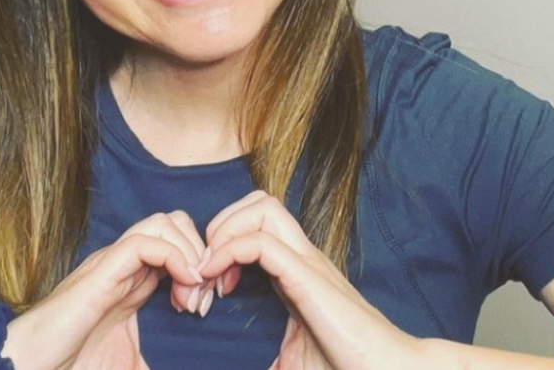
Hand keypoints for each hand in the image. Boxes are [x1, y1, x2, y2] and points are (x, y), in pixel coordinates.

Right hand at [5, 211, 206, 369]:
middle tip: (202, 295)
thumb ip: (155, 364)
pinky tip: (184, 284)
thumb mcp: (129, 364)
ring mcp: (111, 263)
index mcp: (132, 280)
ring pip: (163, 223)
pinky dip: (175, 255)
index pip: (177, 245)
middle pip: (173, 224)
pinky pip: (145, 241)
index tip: (205, 305)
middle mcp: (123, 264)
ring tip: (195, 289)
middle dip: (200, 252)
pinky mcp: (102, 270)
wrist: (28, 367)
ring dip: (190, 251)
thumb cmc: (71, 364)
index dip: (201, 266)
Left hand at [200, 191, 427, 369]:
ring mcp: (308, 263)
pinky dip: (230, 252)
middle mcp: (303, 256)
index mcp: (296, 269)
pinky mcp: (309, 278)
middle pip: (259, 201)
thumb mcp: (293, 359)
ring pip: (262, 208)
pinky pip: (262, 243)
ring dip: (225, 232)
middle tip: (207, 269)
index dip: (223, 240)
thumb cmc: (346, 367)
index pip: (257, 221)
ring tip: (212, 273)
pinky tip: (221, 285)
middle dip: (221, 224)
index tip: (208, 284)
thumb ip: (268, 358)